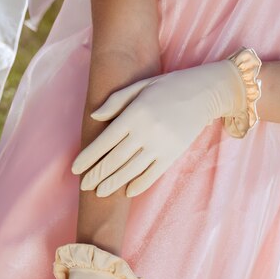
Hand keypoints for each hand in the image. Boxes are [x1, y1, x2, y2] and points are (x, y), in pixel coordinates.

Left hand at [71, 57, 247, 196]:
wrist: (204, 93)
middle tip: (84, 185)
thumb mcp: (140, 86)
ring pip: (131, 170)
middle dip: (97, 174)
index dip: (88, 157)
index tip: (75, 169)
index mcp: (134, 113)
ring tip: (99, 192)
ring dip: (113, 183)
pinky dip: (139, 184)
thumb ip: (115, 101)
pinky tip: (127, 191)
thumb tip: (94, 117)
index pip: (105, 141)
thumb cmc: (167, 87)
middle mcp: (146, 131)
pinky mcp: (174, 154)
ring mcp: (161, 145)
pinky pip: (153, 174)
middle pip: (115, 159)